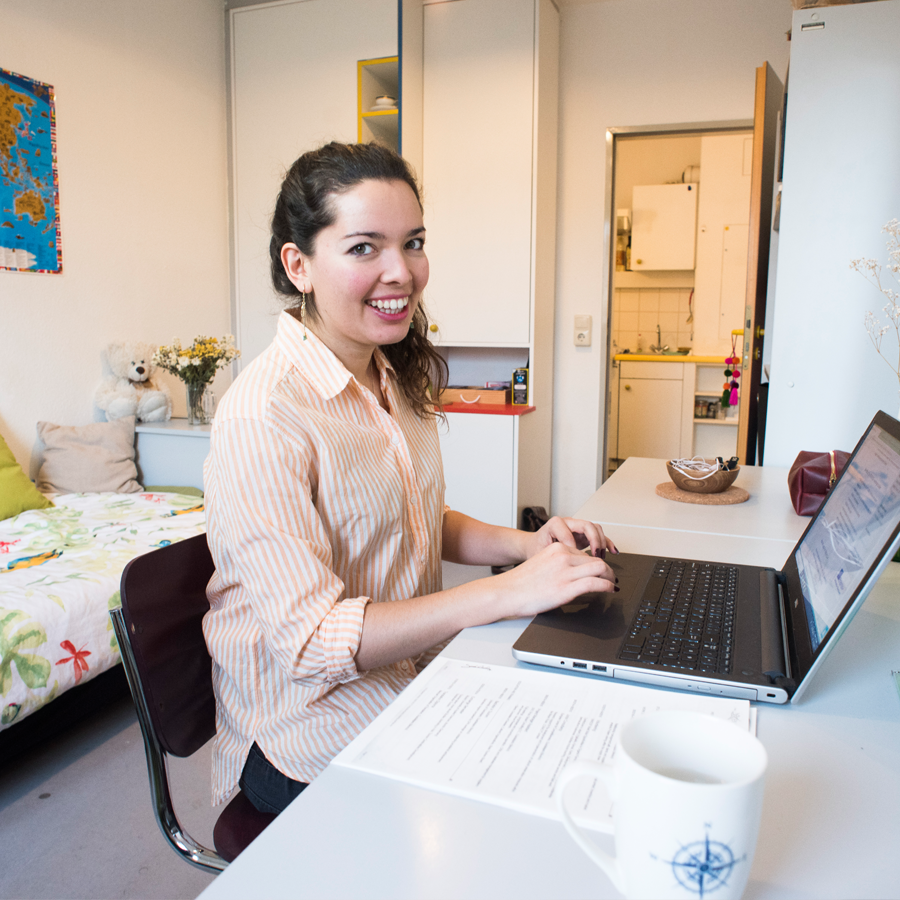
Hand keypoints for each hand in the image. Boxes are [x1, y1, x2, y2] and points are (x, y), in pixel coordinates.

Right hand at [492, 540, 617, 619]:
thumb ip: (557, 564)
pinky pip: (596, 583)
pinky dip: (607, 586)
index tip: (599, 571)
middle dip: (606, 569)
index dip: (594, 563)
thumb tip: (573, 573)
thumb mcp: (541, 564)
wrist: (507, 592)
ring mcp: (566, 572)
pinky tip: (609, 589)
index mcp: (556, 548)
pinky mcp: (567, 588)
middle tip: (610, 577)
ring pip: (600, 568)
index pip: (584, 553)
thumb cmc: (520, 583)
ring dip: (610, 576)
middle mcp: (562, 556)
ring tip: (611, 583)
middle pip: (595, 559)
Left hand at [524, 516, 617, 559]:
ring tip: (601, 557)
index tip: (573, 560)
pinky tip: (613, 551)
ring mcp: (577, 528)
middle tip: (595, 556)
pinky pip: (599, 535)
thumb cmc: (536, 549)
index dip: (573, 547)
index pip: (569, 532)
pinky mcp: (583, 535)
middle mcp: (568, 523)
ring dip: (601, 542)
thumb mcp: (539, 553)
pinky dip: (607, 543)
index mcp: (555, 524)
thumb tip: (565, 565)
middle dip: (594, 541)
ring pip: (595, 528)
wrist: (534, 546)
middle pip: (587, 525)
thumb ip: (551, 557)